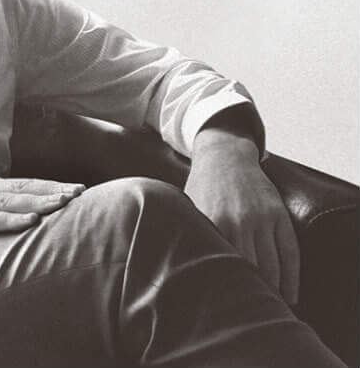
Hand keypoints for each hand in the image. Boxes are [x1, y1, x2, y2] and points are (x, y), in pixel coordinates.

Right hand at [0, 177, 84, 260]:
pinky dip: (10, 219)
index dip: (51, 185)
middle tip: (78, 193)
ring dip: (37, 202)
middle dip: (51, 191)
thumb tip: (32, 217)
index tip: (79, 189)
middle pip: (21, 189)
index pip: (25, 184)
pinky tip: (30, 222)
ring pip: (8, 201)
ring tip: (62, 204)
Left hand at [185, 128, 299, 303]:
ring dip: (272, 291)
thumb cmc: (200, 188)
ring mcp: (262, 218)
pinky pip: (290, 253)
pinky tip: (288, 294)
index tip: (223, 307)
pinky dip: (291, 277)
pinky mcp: (279, 215)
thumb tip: (176, 270)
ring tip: (265, 308)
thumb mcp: (188, 208)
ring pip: (272, 265)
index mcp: (212, 221)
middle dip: (249, 293)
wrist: (224, 156)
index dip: (225, 288)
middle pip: (250, 270)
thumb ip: (188, 235)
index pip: (223, 265)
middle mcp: (239, 221)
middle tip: (244, 312)